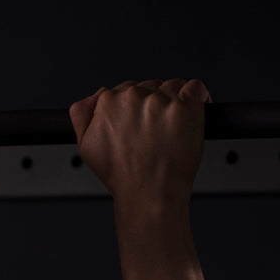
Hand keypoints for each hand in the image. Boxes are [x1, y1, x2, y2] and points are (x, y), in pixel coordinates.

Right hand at [68, 79, 209, 207]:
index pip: (125, 89)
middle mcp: (134, 96)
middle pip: (149, 86)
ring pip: (172, 86)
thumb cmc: (122, 175)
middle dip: (153, 103)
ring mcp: (162, 100)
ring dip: (174, 100)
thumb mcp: (86, 146)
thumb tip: (92, 97)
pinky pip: (196, 88)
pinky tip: (195, 110)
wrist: (149, 194)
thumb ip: (81, 115)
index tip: (140, 121)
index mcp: (109, 102)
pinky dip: (198, 97)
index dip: (133, 107)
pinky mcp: (186, 106)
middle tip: (156, 130)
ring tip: (174, 126)